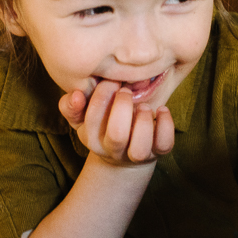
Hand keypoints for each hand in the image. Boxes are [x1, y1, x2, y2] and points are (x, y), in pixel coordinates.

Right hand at [60, 80, 174, 167]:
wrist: (122, 157)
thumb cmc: (101, 127)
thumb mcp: (82, 118)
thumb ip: (71, 105)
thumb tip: (76, 94)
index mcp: (91, 137)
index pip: (91, 120)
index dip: (101, 96)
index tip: (109, 80)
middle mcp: (113, 149)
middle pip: (117, 136)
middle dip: (122, 107)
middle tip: (125, 90)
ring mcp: (136, 153)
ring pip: (140, 148)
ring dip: (144, 122)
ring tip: (143, 105)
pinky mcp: (157, 152)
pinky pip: (164, 144)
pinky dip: (166, 124)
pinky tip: (161, 110)